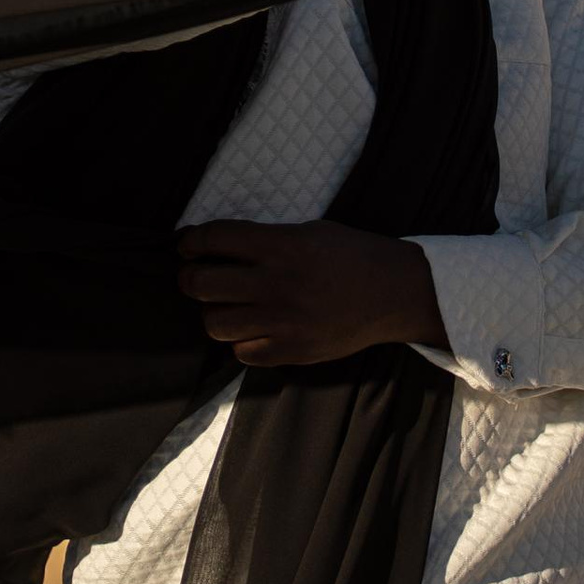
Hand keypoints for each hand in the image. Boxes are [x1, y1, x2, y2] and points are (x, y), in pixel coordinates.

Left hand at [176, 219, 449, 366]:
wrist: (396, 294)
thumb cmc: (354, 255)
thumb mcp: (310, 231)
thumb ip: (267, 240)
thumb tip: (222, 248)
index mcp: (280, 245)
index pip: (214, 239)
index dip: (191, 241)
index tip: (187, 245)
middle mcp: (275, 283)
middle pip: (200, 284)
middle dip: (189, 278)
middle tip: (195, 277)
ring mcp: (282, 322)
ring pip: (215, 323)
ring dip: (214, 312)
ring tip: (226, 306)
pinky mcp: (292, 351)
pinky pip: (243, 352)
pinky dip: (242, 341)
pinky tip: (255, 329)